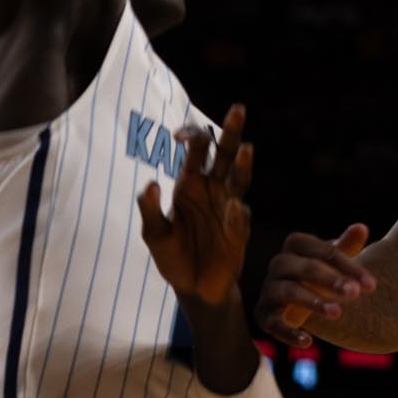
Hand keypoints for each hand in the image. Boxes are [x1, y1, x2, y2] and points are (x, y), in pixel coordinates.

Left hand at [138, 104, 252, 305]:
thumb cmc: (173, 257)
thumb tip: (151, 182)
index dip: (191, 138)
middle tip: (237, 108)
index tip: (179, 136)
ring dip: (243, 163)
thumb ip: (150, 211)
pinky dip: (236, 212)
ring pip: (239, 178)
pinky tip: (232, 208)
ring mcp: (229, 207)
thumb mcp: (155, 236)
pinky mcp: (240, 229)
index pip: (195, 152)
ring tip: (246, 147)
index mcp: (190, 185)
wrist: (195, 288)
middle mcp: (212, 189)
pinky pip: (240, 216)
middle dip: (230, 132)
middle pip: (224, 155)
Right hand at [257, 225, 375, 340]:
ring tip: (337, 313)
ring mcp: (269, 288)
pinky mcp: (263, 314)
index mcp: (296, 245)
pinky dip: (288, 333)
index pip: (323, 250)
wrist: (295, 300)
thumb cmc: (320, 275)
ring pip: (289, 292)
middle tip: (355, 293)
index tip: (372, 286)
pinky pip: (273, 324)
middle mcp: (279, 263)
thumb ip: (346, 246)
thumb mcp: (333, 262)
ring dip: (312, 302)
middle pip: (305, 268)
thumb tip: (361, 228)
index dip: (348, 267)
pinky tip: (308, 342)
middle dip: (331, 280)